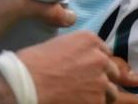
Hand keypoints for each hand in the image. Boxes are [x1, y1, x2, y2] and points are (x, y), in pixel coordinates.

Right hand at [18, 31, 137, 103]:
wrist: (26, 84)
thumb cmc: (31, 64)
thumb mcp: (57, 45)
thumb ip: (77, 51)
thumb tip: (80, 61)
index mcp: (90, 40)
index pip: (105, 53)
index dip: (96, 64)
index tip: (88, 71)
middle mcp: (100, 58)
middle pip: (112, 71)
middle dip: (102, 78)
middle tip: (85, 86)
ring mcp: (101, 80)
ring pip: (111, 91)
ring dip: (100, 95)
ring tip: (82, 98)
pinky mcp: (97, 100)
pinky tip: (77, 103)